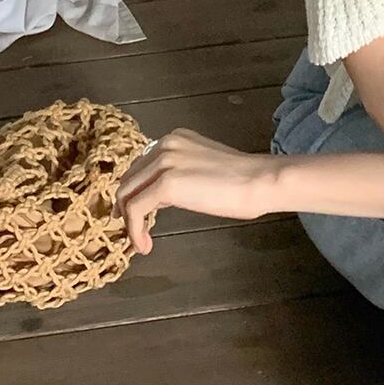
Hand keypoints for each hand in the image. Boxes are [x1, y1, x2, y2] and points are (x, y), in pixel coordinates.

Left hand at [112, 129, 277, 253]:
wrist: (258, 181)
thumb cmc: (240, 180)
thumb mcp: (201, 167)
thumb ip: (179, 173)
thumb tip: (159, 195)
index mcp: (174, 138)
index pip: (141, 166)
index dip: (134, 191)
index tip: (133, 213)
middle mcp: (165, 144)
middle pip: (129, 179)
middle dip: (125, 207)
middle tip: (132, 231)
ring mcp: (164, 162)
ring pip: (127, 194)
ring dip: (129, 222)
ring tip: (139, 241)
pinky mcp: (166, 184)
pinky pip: (136, 209)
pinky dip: (135, 230)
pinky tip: (145, 245)